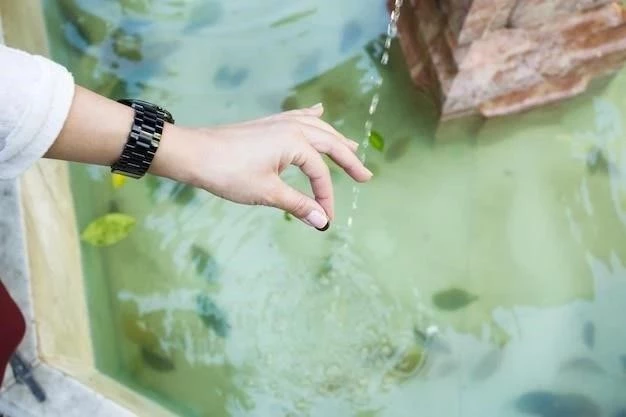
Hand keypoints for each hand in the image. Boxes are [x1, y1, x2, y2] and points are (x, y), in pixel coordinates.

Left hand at [156, 104, 372, 229]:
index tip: (326, 218)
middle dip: (348, 160)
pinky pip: (297, 117)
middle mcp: (292, 127)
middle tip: (366, 176)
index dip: (325, 198)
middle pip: (329, 143)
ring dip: (335, 138)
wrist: (193, 153)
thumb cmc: (229, 173)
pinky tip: (318, 110)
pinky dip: (311, 116)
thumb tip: (323, 222)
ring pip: (316, 128)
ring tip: (351, 146)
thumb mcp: (267, 192)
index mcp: (296, 142)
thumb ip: (298, 205)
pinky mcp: (267, 124)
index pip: (320, 173)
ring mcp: (279, 122)